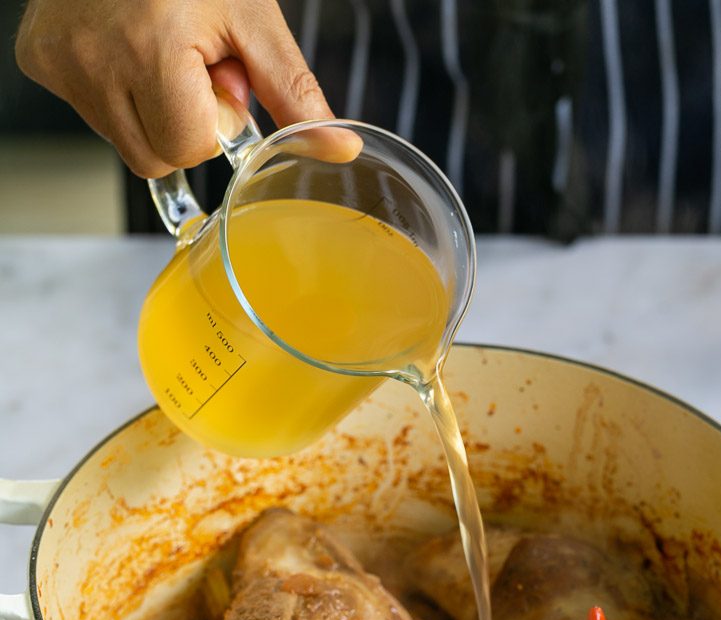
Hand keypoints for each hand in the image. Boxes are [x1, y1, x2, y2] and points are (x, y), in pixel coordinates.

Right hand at [15, 0, 332, 177]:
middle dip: (181, 125)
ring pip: (124, 145)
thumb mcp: (253, 20)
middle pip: (154, 159)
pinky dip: (116, 96)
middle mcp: (93, 59)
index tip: (214, 78)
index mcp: (151, 48)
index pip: (188, 149)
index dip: (212, 122)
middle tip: (187, 65)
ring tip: (157, 57)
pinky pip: (91, 116)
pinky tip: (124, 53)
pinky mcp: (38, 60)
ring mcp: (59, 62)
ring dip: (150, 114)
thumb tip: (341, 149)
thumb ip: (294, 92)